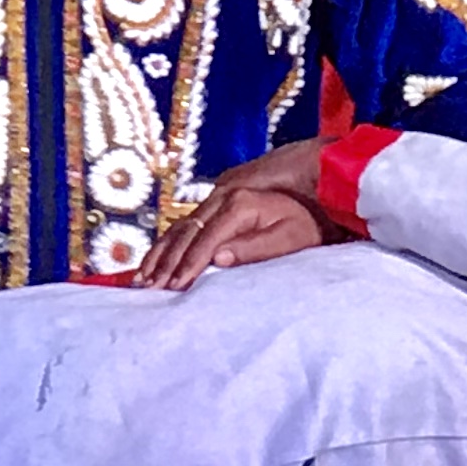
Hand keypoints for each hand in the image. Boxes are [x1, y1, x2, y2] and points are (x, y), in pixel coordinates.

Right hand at [139, 138, 347, 290]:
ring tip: (144, 276)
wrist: (323, 179)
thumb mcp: (291, 236)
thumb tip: (219, 258)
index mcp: (238, 202)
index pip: (206, 238)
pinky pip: (188, 222)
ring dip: (162, 251)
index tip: (174, 286)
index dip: (188, 264)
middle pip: (187, 230)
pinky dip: (171, 241)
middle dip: (166, 260)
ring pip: (182, 224)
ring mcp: (220, 194)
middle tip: (149, 286)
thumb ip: (255, 247)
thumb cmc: (312, 214)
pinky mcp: (221, 199)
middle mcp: (223, 194)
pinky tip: (159, 257)